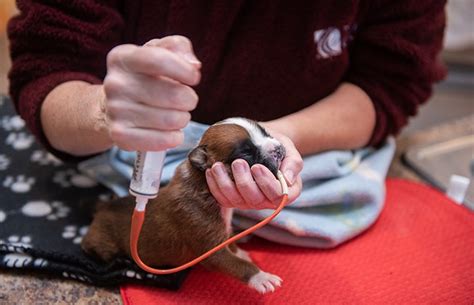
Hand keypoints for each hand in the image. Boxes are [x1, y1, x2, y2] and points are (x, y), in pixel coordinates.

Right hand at [103, 36, 200, 150]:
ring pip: (172, 120)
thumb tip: (193, 65)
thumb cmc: (144, 77)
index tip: (194, 78)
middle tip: (185, 100)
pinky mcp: (120, 135)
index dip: (185, 71)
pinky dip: (174, 138)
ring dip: (182, 119)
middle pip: (174, 95)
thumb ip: (178, 47)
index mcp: (123, 58)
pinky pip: (163, 141)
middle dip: (189, 99)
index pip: (159, 60)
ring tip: (175, 114)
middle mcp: (115, 83)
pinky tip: (171, 132)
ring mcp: (116, 111)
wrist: (112, 106)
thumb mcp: (157, 52)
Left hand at [205, 127, 302, 208]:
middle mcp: (267, 200)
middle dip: (244, 182)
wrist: (259, 141)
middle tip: (238, 162)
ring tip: (218, 166)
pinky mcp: (233, 199)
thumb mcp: (289, 149)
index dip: (266, 184)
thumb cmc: (276, 145)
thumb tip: (287, 179)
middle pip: (255, 200)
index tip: (257, 166)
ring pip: (236, 200)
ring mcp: (248, 201)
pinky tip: (211, 171)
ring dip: (225, 184)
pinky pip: (222, 199)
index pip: (278, 195)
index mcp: (286, 191)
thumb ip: (293, 162)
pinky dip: (214, 186)